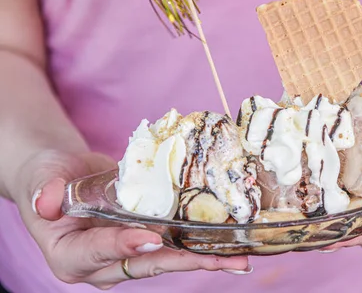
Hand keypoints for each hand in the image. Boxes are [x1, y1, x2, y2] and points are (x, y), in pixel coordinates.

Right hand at [12, 150, 249, 289]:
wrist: (67, 176)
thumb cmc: (49, 178)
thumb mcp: (42, 179)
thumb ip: (45, 191)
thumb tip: (46, 201)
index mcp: (71, 257)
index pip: (99, 252)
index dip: (124, 245)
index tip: (152, 237)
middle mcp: (102, 265)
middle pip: (146, 263)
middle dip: (186, 262)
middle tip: (222, 260)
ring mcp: (128, 255)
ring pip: (168, 258)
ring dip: (204, 257)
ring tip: (239, 257)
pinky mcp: (147, 241)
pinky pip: (175, 244)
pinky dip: (201, 244)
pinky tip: (230, 244)